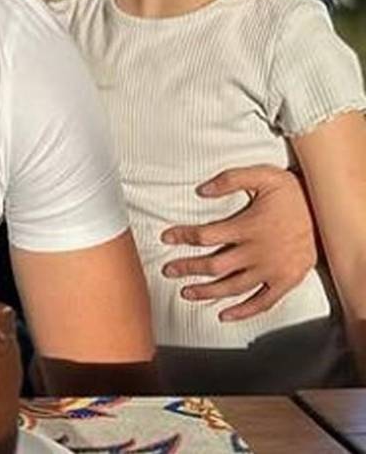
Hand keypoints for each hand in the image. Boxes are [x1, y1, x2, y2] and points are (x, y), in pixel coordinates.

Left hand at [160, 165, 316, 321]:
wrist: (325, 211)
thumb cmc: (289, 192)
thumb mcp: (261, 176)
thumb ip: (230, 180)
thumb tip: (200, 191)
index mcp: (248, 227)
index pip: (205, 236)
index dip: (181, 236)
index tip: (165, 237)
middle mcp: (257, 252)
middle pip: (214, 266)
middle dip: (187, 269)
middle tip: (167, 271)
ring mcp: (272, 270)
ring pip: (233, 287)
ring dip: (207, 292)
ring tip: (186, 293)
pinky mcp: (286, 281)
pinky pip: (262, 302)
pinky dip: (243, 311)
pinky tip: (224, 315)